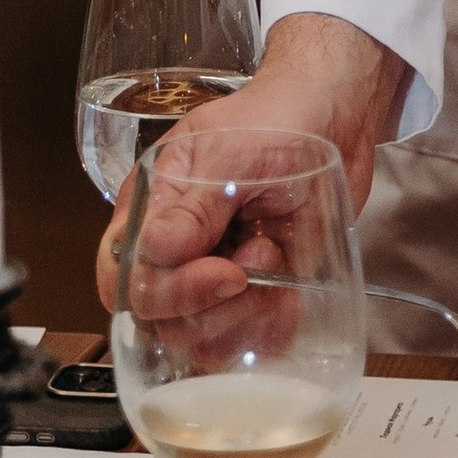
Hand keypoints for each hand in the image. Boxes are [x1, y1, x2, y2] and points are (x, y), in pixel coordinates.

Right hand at [96, 10, 404, 313]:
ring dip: (245, 314)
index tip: (223, 272)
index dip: (167, 292)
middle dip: (212, 306)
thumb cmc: (273, 120)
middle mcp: (174, 251)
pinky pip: (248, 340)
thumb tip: (156, 250)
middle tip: (257, 258)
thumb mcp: (227, 152)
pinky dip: (271, 328)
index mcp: (149, 211)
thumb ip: (193, 205)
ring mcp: (213, 276)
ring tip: (274, 255)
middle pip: (159, 321)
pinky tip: (289, 290)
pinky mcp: (254, 295)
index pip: (125, 281)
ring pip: (202, 338)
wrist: (332, 117)